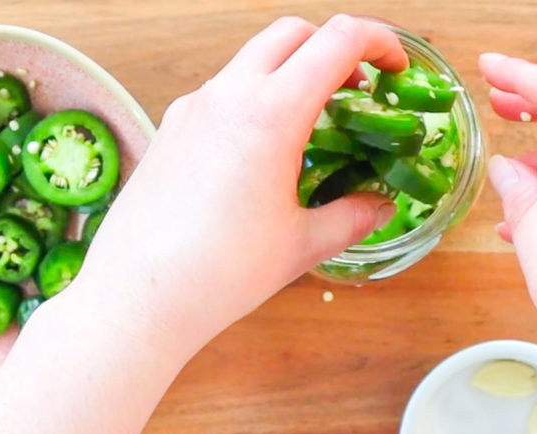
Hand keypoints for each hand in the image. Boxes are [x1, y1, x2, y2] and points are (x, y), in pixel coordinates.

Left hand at [69, 15, 403, 356]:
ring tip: (310, 126)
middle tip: (356, 90)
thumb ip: (351, 217)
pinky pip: (219, 94)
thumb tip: (379, 206)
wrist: (139, 296)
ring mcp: (191, 109)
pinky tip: (259, 153)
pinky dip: (251, 101)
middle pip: (291, 34)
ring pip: (250, 61)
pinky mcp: (169, 130)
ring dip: (288, 74)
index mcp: (270, 113)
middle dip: (332, 48)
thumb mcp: (301, 245)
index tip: (397, 67)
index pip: (338, 40)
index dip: (379, 41)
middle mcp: (227, 96)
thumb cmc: (220, 273)